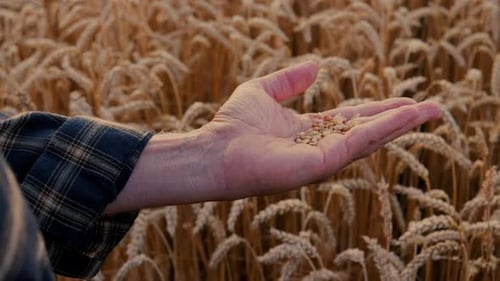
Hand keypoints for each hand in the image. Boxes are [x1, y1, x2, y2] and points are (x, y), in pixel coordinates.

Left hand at [206, 61, 440, 197]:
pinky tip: (405, 117)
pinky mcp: (320, 165)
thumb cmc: (233, 124)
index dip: (380, 110)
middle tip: (433, 109)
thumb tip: (318, 65)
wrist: (215, 149)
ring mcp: (322, 158)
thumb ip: (290, 80)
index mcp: (310, 131)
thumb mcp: (264, 91)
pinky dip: (383, 130)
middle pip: (369, 131)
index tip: (405, 102)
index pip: (353, 119)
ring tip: (430, 111)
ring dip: (401, 125)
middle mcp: (320, 147)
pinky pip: (357, 144)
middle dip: (401, 120)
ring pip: (370, 139)